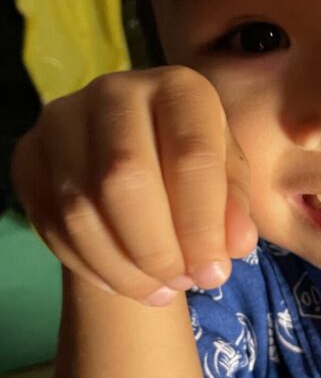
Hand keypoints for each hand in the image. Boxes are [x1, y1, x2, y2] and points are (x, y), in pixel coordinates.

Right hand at [11, 67, 256, 305]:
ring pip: (81, 208)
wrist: (138, 153)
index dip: (202, 225)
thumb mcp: (229, 179)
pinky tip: (123, 281)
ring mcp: (63, 120)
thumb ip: (235, 209)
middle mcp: (115, 92)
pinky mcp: (29, 155)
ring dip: (123, 266)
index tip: (213, 272)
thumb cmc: (194, 165)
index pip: (191, 156)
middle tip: (181, 282)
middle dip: (156, 248)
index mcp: (178, 88)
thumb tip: (234, 245)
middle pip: (125, 179)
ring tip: (158, 289)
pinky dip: (90, 266)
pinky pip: (50, 224)